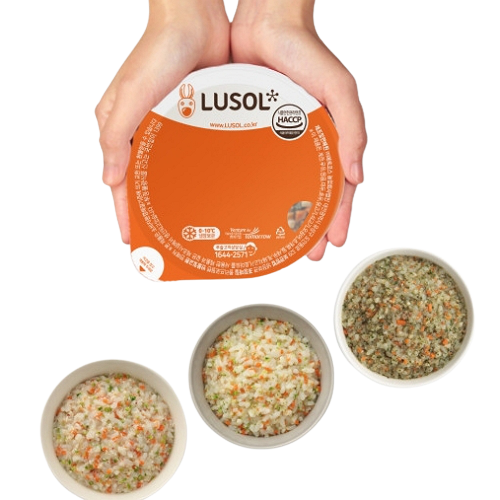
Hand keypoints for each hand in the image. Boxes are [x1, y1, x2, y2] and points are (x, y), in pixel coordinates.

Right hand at [95, 0, 229, 244]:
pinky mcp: (190, 121)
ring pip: (165, 172)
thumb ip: (116, 138)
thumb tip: (109, 180)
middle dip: (146, 211)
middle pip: (142, 182)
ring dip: (170, 197)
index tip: (131, 240)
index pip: (119, 182)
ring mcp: (166, 128)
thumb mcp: (128, 96)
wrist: (193, 21)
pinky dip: (190, 176)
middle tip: (158, 241)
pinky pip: (188, 155)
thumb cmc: (155, 52)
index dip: (123, 212)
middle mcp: (140, 131)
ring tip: (181, 225)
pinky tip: (202, 192)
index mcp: (118, 128)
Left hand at [231, 0, 366, 259]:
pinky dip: (261, 190)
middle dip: (313, 227)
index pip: (340, 187)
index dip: (338, 216)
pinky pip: (259, 168)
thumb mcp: (340, 88)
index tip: (333, 243)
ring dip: (288, 216)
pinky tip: (254, 206)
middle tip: (308, 254)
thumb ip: (353, 128)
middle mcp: (307, 145)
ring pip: (286, 187)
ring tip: (282, 242)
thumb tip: (359, 174)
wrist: (266, 24)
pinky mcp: (257, 134)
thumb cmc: (307, 52)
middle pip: (313, 195)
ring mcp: (281, 142)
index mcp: (331, 138)